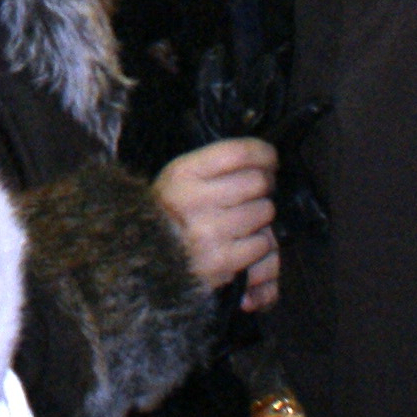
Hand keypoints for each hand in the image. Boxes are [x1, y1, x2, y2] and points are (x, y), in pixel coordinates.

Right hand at [152, 137, 279, 297]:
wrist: (146, 261)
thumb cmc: (169, 214)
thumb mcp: (179, 179)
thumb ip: (216, 166)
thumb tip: (264, 163)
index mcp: (182, 174)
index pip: (237, 153)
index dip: (262, 154)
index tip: (270, 159)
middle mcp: (193, 201)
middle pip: (257, 182)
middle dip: (264, 185)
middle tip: (259, 192)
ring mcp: (207, 234)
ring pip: (264, 212)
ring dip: (262, 215)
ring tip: (246, 219)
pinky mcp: (220, 263)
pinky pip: (263, 245)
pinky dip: (259, 244)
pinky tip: (243, 242)